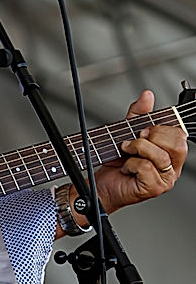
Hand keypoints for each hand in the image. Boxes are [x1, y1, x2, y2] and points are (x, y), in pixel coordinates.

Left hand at [78, 90, 187, 217]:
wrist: (103, 184)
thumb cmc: (118, 163)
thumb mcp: (128, 132)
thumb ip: (138, 114)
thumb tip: (147, 95)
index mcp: (172, 153)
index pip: (180, 134)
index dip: (161, 128)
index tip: (143, 130)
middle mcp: (172, 167)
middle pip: (177, 144)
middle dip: (152, 137)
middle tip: (135, 140)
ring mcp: (165, 179)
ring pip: (160, 155)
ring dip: (137, 149)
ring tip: (126, 151)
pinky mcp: (154, 188)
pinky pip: (147, 167)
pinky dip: (131, 164)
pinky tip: (126, 168)